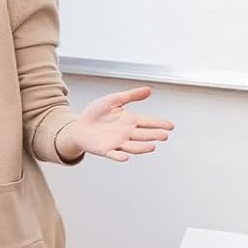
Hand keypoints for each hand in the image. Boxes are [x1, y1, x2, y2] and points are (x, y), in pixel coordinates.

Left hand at [57, 87, 172, 162]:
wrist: (77, 126)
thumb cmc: (94, 114)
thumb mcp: (113, 100)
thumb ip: (130, 96)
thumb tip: (148, 90)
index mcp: (130, 120)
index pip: (149, 122)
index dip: (159, 124)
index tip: (170, 126)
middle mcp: (126, 132)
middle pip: (144, 135)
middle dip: (155, 135)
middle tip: (164, 136)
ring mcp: (116, 142)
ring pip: (132, 146)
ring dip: (142, 147)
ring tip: (152, 147)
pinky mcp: (105, 149)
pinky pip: (114, 155)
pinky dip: (119, 157)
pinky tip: (125, 157)